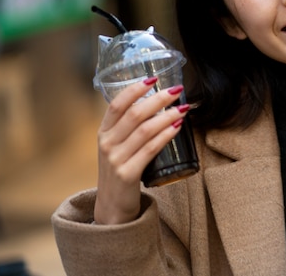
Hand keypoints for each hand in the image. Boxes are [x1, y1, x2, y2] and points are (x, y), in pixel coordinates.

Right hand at [93, 78, 189, 223]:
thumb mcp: (116, 147)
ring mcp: (116, 159)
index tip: (153, 79)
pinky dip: (166, 135)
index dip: (135, 89)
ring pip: (145, 130)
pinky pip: (151, 149)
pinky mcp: (128, 174)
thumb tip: (156, 104)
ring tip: (182, 108)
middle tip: (176, 91)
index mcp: (103, 132)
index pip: (116, 104)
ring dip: (167, 115)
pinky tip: (177, 126)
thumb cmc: (120, 171)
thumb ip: (128, 128)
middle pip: (135, 114)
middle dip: (158, 99)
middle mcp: (107, 143)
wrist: (112, 206)